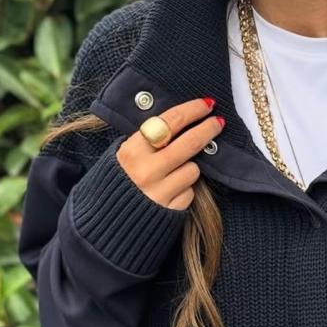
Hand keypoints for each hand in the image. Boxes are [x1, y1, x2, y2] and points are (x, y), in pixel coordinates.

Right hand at [115, 97, 224, 211]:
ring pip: (193, 169)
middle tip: (218, 122)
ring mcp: (159, 192)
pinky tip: (169, 192)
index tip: (207, 104)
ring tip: (172, 174)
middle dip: (208, 129)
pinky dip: (184, 190)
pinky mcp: (170, 210)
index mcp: (132, 151)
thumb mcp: (124, 155)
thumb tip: (181, 118)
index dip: (192, 110)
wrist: (108, 222)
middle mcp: (146, 170)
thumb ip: (148, 139)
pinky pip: (189, 192)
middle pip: (189, 143)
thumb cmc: (119, 181)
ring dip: (188, 168)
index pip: (169, 122)